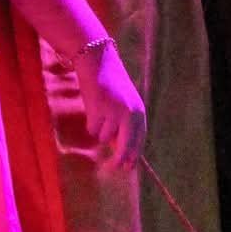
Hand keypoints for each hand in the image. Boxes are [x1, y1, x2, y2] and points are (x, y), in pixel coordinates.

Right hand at [73, 43, 146, 170]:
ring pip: (103, 137)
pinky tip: (92, 108)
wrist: (98, 63)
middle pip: (126, 146)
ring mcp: (114, 112)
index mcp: (140, 112)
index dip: (134, 154)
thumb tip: (118, 149)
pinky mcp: (98, 110)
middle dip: (119, 160)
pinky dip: (90, 123)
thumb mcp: (123, 105)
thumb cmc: (110, 86)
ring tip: (98, 112)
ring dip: (99, 131)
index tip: (129, 168)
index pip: (140, 139)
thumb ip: (124, 124)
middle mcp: (130, 113)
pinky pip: (92, 129)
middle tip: (111, 168)